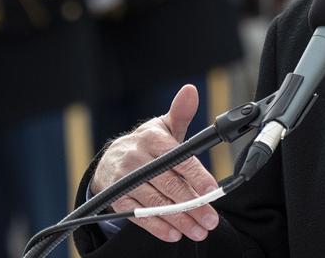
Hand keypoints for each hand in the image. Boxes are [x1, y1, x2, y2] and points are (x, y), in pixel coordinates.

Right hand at [90, 85, 219, 242]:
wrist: (110, 159)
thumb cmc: (147, 143)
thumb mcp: (163, 126)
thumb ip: (181, 113)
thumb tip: (190, 91)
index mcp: (152, 139)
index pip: (179, 160)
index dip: (197, 177)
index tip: (213, 191)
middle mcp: (137, 159)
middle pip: (170, 186)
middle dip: (193, 205)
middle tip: (212, 219)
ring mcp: (125, 180)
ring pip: (157, 203)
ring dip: (179, 220)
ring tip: (199, 230)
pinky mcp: (116, 199)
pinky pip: (139, 216)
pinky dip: (158, 226)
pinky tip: (174, 233)